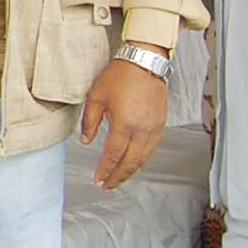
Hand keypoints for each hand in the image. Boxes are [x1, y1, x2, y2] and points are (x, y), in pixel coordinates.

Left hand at [79, 57, 167, 189]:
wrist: (145, 62)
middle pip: (130, 162)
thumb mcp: (96, 97)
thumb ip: (90, 122)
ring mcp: (154, 128)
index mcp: (124, 124)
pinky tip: (134, 162)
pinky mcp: (161, 124)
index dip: (105, 170)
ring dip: (131, 171)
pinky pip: (152, 148)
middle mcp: (142, 130)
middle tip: (107, 186)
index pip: (113, 155)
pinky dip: (142, 159)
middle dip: (118, 176)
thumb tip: (87, 142)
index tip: (98, 180)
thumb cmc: (119, 76)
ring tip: (119, 178)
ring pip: (143, 158)